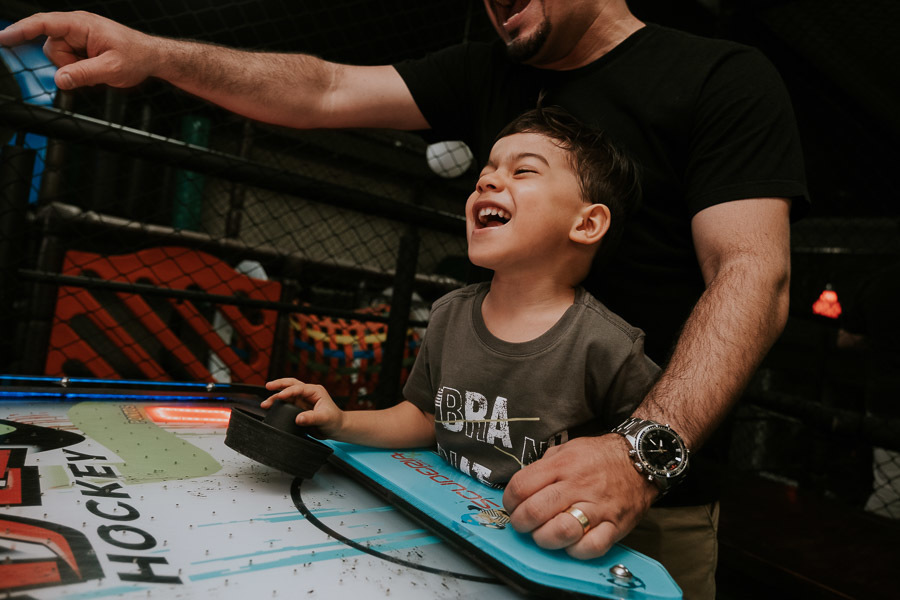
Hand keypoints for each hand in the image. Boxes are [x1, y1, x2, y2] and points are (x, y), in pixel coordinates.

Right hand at [0, 11, 160, 89]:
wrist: (152, 58)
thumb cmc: (137, 57)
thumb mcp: (111, 69)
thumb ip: (84, 74)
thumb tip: (60, 79)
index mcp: (81, 24)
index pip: (43, 24)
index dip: (20, 30)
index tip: (3, 38)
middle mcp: (76, 27)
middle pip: (51, 48)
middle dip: (68, 64)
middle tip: (94, 69)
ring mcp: (77, 37)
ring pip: (58, 58)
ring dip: (75, 69)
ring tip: (98, 68)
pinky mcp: (80, 47)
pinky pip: (68, 63)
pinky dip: (79, 69)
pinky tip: (95, 68)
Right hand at [263, 378, 343, 437]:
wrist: (336, 429)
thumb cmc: (334, 421)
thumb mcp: (324, 418)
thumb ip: (312, 418)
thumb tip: (298, 419)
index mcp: (315, 391)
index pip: (299, 388)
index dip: (289, 391)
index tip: (280, 396)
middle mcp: (307, 394)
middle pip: (290, 385)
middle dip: (279, 385)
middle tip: (268, 386)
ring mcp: (302, 401)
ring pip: (286, 395)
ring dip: (275, 397)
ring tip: (265, 404)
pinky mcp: (298, 409)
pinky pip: (286, 405)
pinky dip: (278, 406)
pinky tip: (271, 409)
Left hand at [502, 435, 656, 558]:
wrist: (640, 460)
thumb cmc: (599, 456)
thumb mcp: (566, 449)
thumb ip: (543, 467)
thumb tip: (521, 489)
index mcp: (562, 465)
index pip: (521, 486)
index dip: (509, 500)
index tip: (512, 505)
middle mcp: (578, 485)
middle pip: (536, 510)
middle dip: (521, 522)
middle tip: (523, 523)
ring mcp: (597, 507)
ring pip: (561, 531)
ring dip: (544, 538)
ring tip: (544, 534)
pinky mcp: (615, 526)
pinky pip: (591, 547)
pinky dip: (575, 550)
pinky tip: (570, 543)